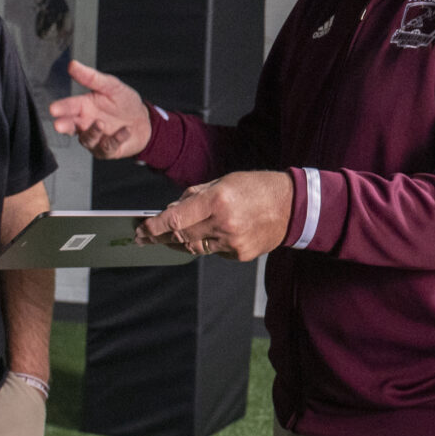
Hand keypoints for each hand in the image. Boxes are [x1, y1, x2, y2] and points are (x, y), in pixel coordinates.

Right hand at [48, 60, 152, 158]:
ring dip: (92, 132)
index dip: (61, 108)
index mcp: (84, 106)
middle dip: (64, 126)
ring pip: (87, 139)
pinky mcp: (107, 150)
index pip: (69, 107)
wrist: (144, 120)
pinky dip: (116, 139)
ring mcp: (95, 138)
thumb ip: (91, 77)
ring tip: (100, 123)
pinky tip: (125, 130)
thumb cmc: (124, 102)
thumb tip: (72, 64)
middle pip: (70, 126)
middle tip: (59, 125)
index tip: (53, 109)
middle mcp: (86, 123)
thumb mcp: (111, 86)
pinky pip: (107, 147)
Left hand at [141, 171, 293, 260]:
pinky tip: (205, 235)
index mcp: (218, 200)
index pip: (176, 218)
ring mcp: (232, 242)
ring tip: (166, 238)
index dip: (155, 226)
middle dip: (159, 237)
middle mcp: (224, 223)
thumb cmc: (258, 188)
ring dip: (178, 242)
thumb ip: (195, 196)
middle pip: (181, 236)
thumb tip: (172, 210)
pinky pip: (213, 251)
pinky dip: (205, 243)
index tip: (142, 229)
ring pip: (194, 247)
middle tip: (144, 237)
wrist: (293, 206)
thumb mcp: (224, 181)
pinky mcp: (240, 254)